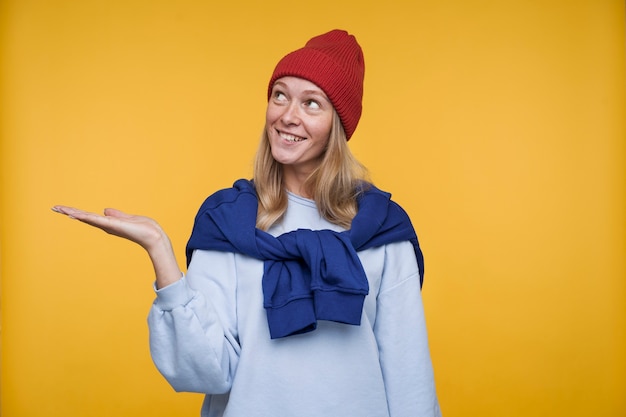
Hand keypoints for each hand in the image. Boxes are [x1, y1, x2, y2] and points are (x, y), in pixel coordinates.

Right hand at [52, 205, 181, 287]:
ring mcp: (108, 226)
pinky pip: (96, 219)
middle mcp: (106, 226)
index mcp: (110, 223)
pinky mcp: (112, 226)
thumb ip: (116, 215)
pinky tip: (74, 214)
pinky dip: (85, 216)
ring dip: (72, 212)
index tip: (65, 209)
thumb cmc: (144, 228)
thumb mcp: (128, 218)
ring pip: (86, 217)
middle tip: (55, 207)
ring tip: (59, 208)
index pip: (90, 216)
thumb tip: (105, 210)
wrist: (153, 236)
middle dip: (70, 212)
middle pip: (84, 217)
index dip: (78, 213)